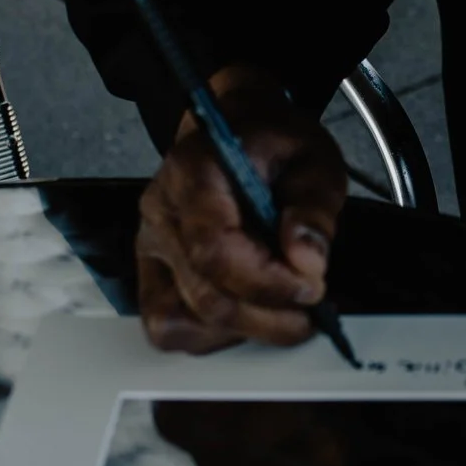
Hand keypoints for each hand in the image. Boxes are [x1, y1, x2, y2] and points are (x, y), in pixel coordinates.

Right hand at [135, 65, 347, 353]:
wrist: (240, 131)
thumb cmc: (274, 145)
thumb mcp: (314, 159)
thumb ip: (314, 208)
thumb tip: (307, 263)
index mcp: (194, 172)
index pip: (214, 250)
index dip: (266, 283)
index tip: (312, 288)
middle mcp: (161, 213)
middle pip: (204, 297)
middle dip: (269, 317)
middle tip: (311, 305)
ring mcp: (151, 246)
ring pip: (185, 322)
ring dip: (244, 330)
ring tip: (281, 306)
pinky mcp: (153, 272)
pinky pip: (171, 327)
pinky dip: (215, 334)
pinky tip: (249, 310)